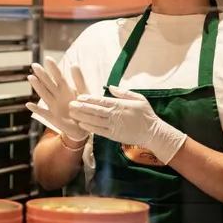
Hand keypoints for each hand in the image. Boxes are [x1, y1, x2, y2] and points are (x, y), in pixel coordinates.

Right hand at [25, 56, 89, 141]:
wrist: (84, 126)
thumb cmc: (84, 108)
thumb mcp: (84, 93)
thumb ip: (79, 80)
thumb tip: (74, 64)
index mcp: (65, 89)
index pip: (58, 76)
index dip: (53, 68)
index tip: (48, 58)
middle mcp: (57, 96)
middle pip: (48, 83)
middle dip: (42, 74)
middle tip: (35, 65)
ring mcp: (53, 106)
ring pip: (44, 94)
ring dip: (38, 86)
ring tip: (31, 77)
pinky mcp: (52, 117)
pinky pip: (43, 113)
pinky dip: (36, 109)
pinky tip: (28, 105)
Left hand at [68, 86, 186, 163]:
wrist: (153, 133)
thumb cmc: (146, 114)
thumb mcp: (138, 98)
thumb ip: (124, 93)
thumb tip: (111, 87)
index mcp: (119, 105)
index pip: (101, 101)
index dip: (88, 99)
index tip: (78, 96)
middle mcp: (114, 115)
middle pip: (94, 110)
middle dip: (81, 107)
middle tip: (70, 104)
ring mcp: (113, 126)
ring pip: (94, 120)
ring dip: (82, 116)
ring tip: (71, 113)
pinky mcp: (113, 135)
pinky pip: (98, 131)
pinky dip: (89, 127)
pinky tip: (81, 123)